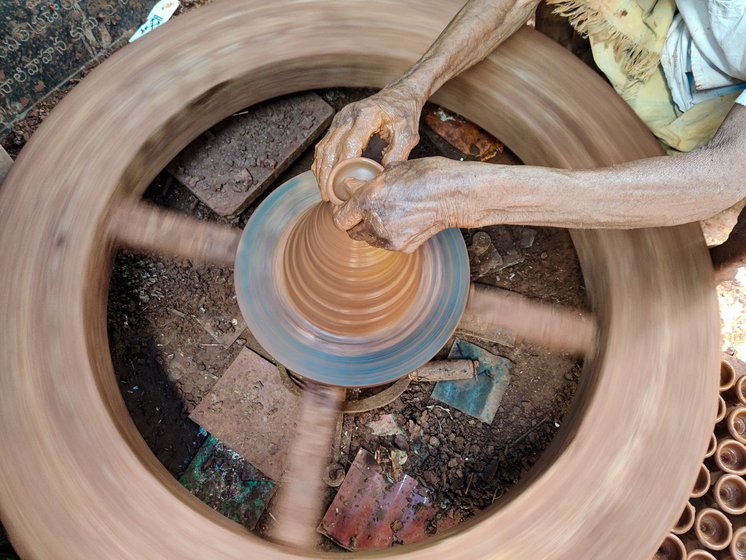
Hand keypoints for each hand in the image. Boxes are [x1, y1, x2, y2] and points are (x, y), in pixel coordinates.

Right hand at [312, 83, 423, 200]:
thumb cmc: (403, 114)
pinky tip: (323, 180)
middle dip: (327, 175)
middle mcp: (348, 114)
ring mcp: (340, 118)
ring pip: (323, 147)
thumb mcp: (408, 134)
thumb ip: (397, 155)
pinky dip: (321, 164)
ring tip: (324, 193)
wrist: (397, 95)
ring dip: (321, 172)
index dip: (344, 167)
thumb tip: (382, 178)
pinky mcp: (336, 124)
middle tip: (328, 197)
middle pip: (330, 148)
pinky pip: (324, 145)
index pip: (350, 144)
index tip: (342, 188)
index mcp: (367, 115)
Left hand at [333, 157, 472, 252]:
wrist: (455, 194)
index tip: (346, 205)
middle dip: (355, 221)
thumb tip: (351, 186)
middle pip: (351, 232)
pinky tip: (400, 221)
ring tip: (386, 213)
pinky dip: (387, 235)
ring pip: (368, 239)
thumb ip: (367, 183)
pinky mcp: (403, 248)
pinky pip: (386, 243)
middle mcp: (374, 223)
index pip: (339, 218)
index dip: (341, 212)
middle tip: (365, 209)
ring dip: (370, 229)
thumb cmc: (427, 176)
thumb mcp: (392, 170)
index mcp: (367, 200)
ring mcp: (389, 239)